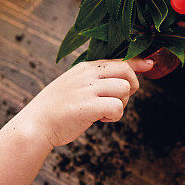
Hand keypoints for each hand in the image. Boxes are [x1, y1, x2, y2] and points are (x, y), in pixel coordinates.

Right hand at [17, 59, 151, 147]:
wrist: (35, 125)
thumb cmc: (56, 109)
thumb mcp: (73, 85)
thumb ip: (93, 80)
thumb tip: (120, 83)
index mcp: (84, 67)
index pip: (118, 60)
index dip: (137, 62)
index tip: (150, 64)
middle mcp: (87, 75)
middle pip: (126, 71)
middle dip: (131, 87)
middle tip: (118, 100)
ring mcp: (87, 89)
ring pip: (124, 90)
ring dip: (120, 104)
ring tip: (103, 112)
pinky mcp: (88, 107)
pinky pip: (117, 108)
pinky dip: (114, 117)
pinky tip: (100, 120)